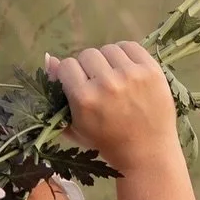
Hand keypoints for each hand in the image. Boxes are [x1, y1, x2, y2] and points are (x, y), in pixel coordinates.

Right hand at [44, 42, 178, 167]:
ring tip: (114, 78)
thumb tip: (48, 57)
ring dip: (108, 61)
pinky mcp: (151, 70)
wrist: (146, 153)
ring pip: (108, 49)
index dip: (70, 75)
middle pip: (87, 54)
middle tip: (99, 85)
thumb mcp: (75, 126)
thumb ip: (57, 94)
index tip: (79, 86)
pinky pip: (131, 46)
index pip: (67, 65)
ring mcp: (130, 74)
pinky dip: (126, 55)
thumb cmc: (106, 143)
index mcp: (84, 99)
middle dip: (89, 68)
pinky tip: (127, 70)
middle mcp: (106, 83)